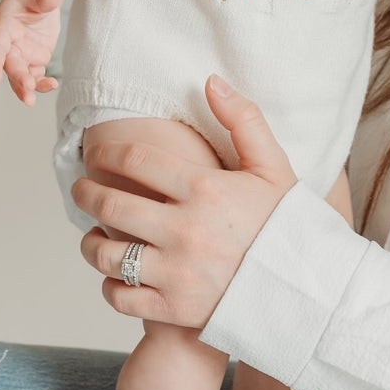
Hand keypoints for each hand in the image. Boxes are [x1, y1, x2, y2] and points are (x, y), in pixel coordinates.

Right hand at [0, 0, 61, 103]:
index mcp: (5, 26)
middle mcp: (10, 44)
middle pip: (10, 64)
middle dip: (18, 79)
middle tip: (28, 91)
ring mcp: (22, 54)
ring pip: (20, 76)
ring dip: (25, 89)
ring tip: (31, 102)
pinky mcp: (35, 60)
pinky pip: (36, 76)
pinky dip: (42, 84)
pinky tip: (52, 85)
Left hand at [73, 77, 295, 327]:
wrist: (308, 293)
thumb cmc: (287, 227)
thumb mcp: (273, 168)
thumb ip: (244, 120)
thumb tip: (210, 81)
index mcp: (206, 190)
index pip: (135, 161)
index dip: (106, 154)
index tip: (96, 154)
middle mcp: (185, 230)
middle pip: (110, 204)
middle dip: (86, 193)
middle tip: (81, 188)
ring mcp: (176, 272)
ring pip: (107, 255)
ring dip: (90, 242)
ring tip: (93, 233)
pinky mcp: (173, 308)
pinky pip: (121, 297)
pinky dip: (109, 286)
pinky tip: (115, 275)